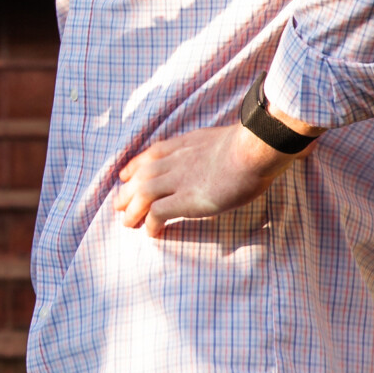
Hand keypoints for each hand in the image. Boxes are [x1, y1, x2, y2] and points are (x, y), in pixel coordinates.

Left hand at [112, 113, 313, 237]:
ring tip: (127, 223)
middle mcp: (176, 160)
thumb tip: (222, 157)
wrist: (255, 149)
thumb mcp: (224, 139)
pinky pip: (157, 212)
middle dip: (127, 192)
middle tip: (118, 205)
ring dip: (132, 210)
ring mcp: (179, 179)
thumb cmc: (252, 145)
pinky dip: (151, 223)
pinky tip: (152, 232)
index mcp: (185, 144)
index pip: (151, 154)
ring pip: (142, 194)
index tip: (125, 175)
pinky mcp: (186, 199)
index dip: (135, 166)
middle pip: (141, 176)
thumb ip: (213, 149)